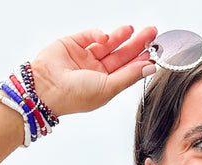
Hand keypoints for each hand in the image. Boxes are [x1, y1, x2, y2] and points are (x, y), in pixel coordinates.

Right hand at [30, 25, 156, 116]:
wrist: (45, 88)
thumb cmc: (74, 96)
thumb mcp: (108, 88)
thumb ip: (130, 76)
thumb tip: (150, 68)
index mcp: (105, 85)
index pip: (128, 70)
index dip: (141, 60)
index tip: (156, 51)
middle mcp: (96, 71)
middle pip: (121, 55)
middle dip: (137, 44)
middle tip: (151, 33)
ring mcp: (85, 57)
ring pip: (108, 44)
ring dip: (121, 36)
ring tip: (133, 30)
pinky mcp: (73, 44)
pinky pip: (90, 36)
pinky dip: (99, 34)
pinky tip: (105, 37)